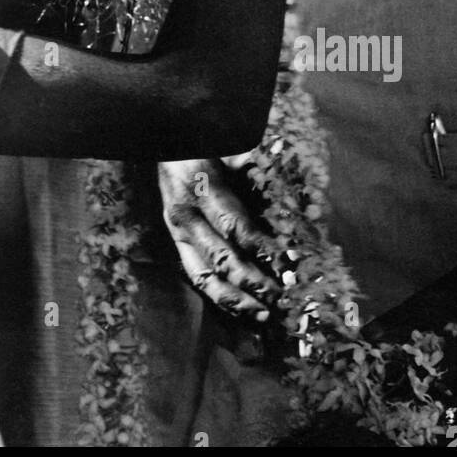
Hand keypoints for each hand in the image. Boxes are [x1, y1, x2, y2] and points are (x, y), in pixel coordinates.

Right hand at [158, 156, 276, 320]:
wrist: (165, 142)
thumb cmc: (205, 143)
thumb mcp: (228, 146)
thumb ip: (255, 164)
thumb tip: (291, 182)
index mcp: (199, 187)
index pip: (232, 225)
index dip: (260, 247)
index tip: (286, 265)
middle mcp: (185, 216)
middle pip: (220, 257)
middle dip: (252, 282)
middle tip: (281, 298)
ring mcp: (178, 234)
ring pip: (205, 277)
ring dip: (236, 300)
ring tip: (265, 315)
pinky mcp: (178, 245)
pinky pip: (199, 278)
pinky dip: (223, 299)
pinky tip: (246, 312)